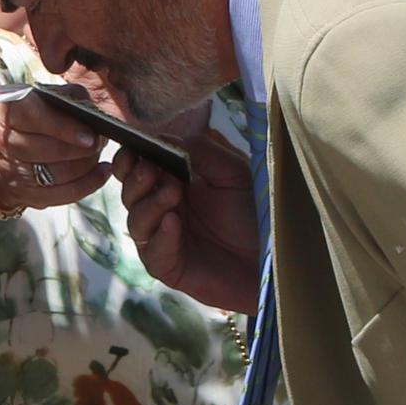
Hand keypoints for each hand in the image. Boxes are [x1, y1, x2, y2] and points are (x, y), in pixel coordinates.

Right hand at [0, 89, 115, 214]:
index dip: (63, 127)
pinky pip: (62, 194)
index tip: (89, 134)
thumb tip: (88, 103)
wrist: (6, 152)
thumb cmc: (31, 120)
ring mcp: (13, 172)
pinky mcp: (25, 195)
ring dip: (86, 165)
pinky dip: (88, 184)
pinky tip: (102, 172)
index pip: (34, 118)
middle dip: (80, 148)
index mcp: (8, 112)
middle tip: (100, 141)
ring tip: (98, 153)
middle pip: (48, 149)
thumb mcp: (41, 99)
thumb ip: (65, 96)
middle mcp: (5, 142)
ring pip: (57, 174)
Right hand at [119, 119, 259, 313]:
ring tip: (173, 194)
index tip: (134, 148)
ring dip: (149, 205)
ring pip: (136, 221)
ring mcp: (164, 239)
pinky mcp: (170, 267)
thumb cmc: (257, 211)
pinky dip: (160, 236)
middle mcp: (164, 210)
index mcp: (174, 182)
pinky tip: (173, 223)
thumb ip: (201, 150)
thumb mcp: (234, 171)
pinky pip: (152, 252)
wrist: (276, 255)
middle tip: (152, 170)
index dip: (130, 158)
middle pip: (129, 193)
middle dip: (135, 180)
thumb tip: (163, 137)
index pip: (137, 168)